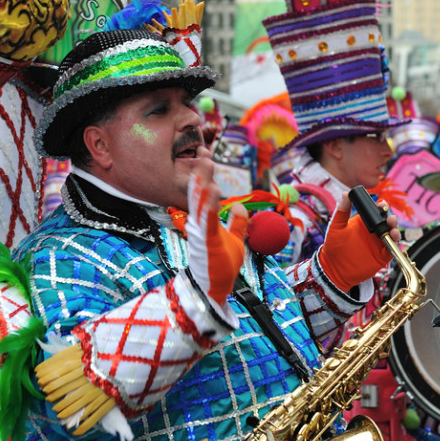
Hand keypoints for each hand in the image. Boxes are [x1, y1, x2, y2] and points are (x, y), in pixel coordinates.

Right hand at [185, 153, 248, 304]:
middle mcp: (199, 224)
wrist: (215, 289)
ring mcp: (201, 232)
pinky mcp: (207, 241)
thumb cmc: (221, 267)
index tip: (206, 155)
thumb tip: (240, 205)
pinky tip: (212, 189)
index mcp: (205, 222)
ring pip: (200, 202)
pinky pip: (208, 220)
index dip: (204, 175)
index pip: (203, 193)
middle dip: (201, 172)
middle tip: (203, 151)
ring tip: (205, 163)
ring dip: (202, 182)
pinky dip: (210, 204)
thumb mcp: (235, 239)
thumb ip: (236, 222)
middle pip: (199, 192)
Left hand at [317, 193, 398, 291]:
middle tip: (389, 218)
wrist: (333, 268)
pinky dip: (395, 245)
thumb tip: (345, 193)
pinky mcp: (382, 256)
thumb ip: (342, 211)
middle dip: (392, 218)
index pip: (376, 212)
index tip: (382, 204)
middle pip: (387, 222)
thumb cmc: (333, 246)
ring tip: (393, 230)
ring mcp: (378, 244)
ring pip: (392, 234)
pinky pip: (392, 249)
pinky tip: (393, 240)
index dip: (382, 207)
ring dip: (395, 230)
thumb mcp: (336, 226)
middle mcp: (374, 232)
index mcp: (364, 222)